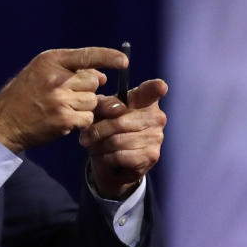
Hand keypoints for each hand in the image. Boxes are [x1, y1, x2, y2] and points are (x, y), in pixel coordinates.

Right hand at [0, 48, 128, 152]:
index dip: (109, 57)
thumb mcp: (40, 71)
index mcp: (50, 60)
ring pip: (92, 101)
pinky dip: (80, 121)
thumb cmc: (24, 95)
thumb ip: (70, 69)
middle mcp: (56, 77)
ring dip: (84, 107)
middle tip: (70, 95)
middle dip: (87, 89)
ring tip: (63, 108)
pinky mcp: (63, 119)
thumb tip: (102, 77)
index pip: (87, 55)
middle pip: (94, 81)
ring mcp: (60, 99)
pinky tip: (64, 119)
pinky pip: (87, 118)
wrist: (4, 122)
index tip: (124, 62)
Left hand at [79, 79, 167, 199]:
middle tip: (86, 137)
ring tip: (95, 146)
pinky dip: (107, 158)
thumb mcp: (99, 111)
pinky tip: (106, 156)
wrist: (109, 159)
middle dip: (97, 131)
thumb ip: (104, 104)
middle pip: (119, 122)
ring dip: (100, 146)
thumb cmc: (105, 127)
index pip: (153, 90)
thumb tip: (118, 109)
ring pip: (117, 141)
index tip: (160, 87)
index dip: (157, 87)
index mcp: (144, 99)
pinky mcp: (151, 156)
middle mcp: (156, 116)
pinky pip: (121, 156)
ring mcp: (156, 136)